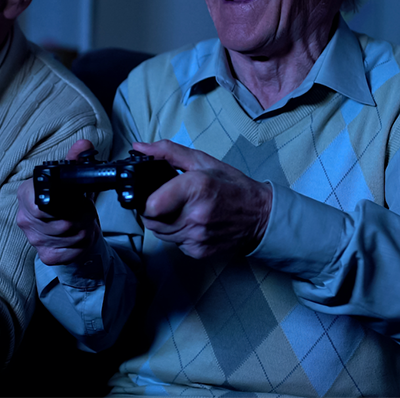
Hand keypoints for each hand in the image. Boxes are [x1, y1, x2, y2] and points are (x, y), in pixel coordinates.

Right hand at [16, 139, 101, 265]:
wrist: (71, 227)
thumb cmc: (69, 202)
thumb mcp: (71, 180)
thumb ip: (76, 161)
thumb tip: (85, 145)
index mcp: (26, 195)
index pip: (38, 205)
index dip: (63, 206)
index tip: (76, 202)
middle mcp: (25, 219)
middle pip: (61, 223)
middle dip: (82, 216)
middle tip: (86, 211)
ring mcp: (34, 240)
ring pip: (70, 237)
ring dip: (84, 230)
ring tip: (84, 222)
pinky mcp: (46, 256)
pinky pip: (70, 252)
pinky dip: (82, 245)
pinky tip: (80, 237)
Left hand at [135, 140, 271, 258]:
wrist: (260, 215)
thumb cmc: (232, 186)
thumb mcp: (202, 161)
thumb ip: (167, 152)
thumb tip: (139, 148)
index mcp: (196, 187)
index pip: (150, 204)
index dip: (146, 199)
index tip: (152, 194)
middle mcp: (195, 214)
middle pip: (151, 220)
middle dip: (153, 210)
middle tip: (168, 201)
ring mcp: (197, 236)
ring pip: (160, 233)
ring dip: (164, 223)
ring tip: (181, 211)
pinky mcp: (199, 251)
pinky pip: (175, 244)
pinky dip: (178, 234)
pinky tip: (191, 224)